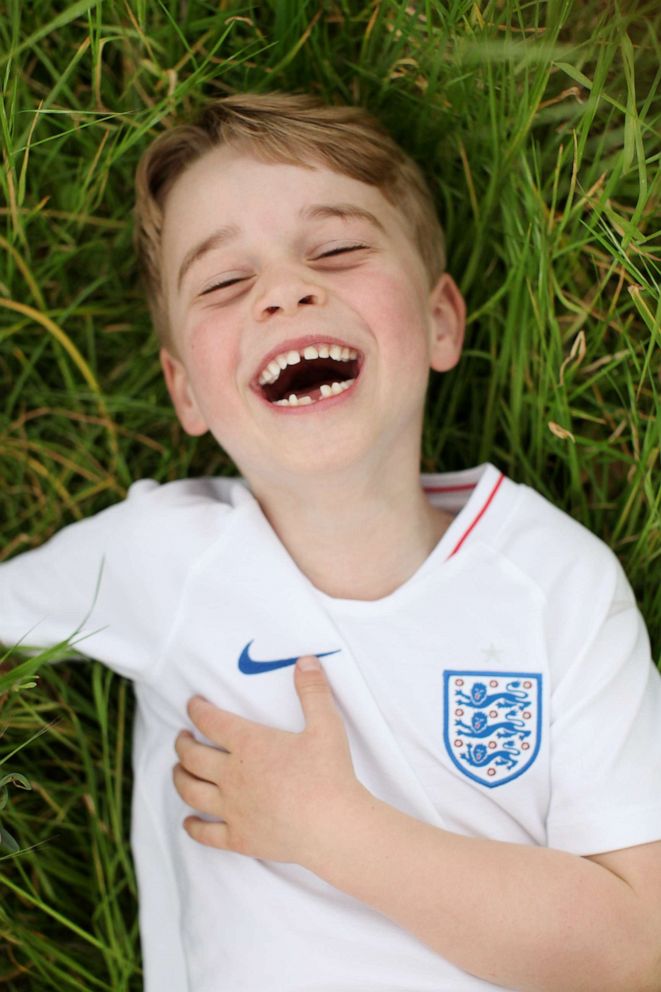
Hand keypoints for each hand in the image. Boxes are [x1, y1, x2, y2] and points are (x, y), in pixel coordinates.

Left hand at [173, 655, 368, 864]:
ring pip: (191, 791)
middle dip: (182, 744)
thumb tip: (305, 660)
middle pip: (192, 757)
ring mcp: (232, 809)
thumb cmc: (330, 774)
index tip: (192, 704)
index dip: (197, 710)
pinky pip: (205, 833)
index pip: (211, 721)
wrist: (333, 827)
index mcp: (250, 745)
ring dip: (179, 778)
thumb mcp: (326, 725)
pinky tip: (188, 822)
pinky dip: (193, 826)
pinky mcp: (239, 838)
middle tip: (181, 738)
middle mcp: (233, 775)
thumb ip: (313, 691)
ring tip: (178, 770)